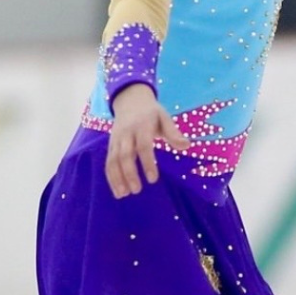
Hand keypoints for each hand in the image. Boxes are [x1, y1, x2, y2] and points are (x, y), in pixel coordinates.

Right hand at [106, 83, 189, 198]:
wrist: (130, 99)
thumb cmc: (151, 113)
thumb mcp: (164, 117)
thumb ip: (173, 132)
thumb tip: (187, 145)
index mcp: (142, 126)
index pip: (143, 146)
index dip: (147, 163)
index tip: (153, 179)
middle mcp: (126, 133)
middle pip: (125, 155)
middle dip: (129, 173)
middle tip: (137, 190)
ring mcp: (116, 139)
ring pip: (113, 160)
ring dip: (117, 178)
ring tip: (123, 194)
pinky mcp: (110, 145)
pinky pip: (108, 162)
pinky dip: (111, 177)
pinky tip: (117, 190)